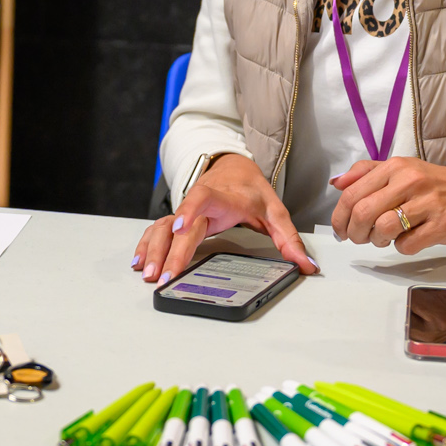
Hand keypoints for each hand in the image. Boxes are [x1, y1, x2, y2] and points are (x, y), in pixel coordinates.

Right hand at [132, 153, 318, 285]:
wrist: (232, 168)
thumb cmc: (251, 190)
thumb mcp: (275, 210)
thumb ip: (289, 238)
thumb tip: (306, 265)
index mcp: (222, 197)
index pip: (204, 199)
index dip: (192, 211)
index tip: (182, 227)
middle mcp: (199, 203)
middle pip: (180, 226)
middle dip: (169, 252)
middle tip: (163, 277)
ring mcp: (186, 211)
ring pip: (163, 229)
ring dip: (153, 251)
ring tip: (148, 275)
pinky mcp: (178, 219)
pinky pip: (157, 231)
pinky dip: (146, 246)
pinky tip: (139, 262)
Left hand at [329, 158, 445, 253]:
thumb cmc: (437, 185)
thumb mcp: (402, 169)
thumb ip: (367, 172)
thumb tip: (336, 183)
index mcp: (395, 166)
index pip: (352, 194)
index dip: (339, 217)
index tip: (340, 230)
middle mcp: (410, 181)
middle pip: (363, 213)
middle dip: (355, 233)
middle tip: (360, 238)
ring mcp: (428, 203)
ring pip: (383, 229)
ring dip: (378, 240)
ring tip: (385, 238)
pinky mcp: (443, 225)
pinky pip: (407, 245)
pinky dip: (402, 247)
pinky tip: (409, 240)